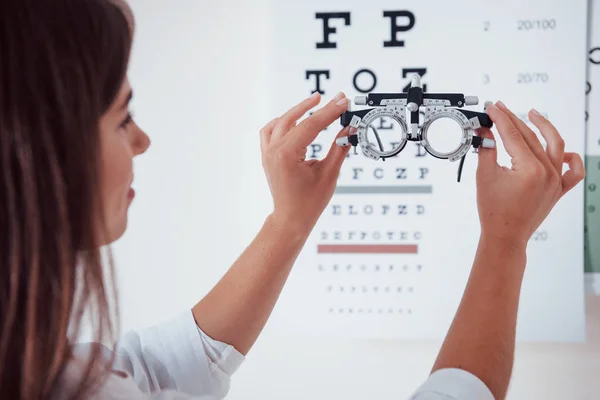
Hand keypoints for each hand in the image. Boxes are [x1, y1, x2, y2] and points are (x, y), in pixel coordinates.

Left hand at [259, 91, 351, 234]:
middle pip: (296, 119)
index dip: (330, 112)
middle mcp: (274, 151)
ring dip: (298, 110)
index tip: (343, 102)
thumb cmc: (309, 202)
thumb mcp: (329, 174)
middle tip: (336, 99)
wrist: (291, 218)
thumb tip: (350, 129)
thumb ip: (339, 148)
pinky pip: (270, 131)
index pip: (311, 125)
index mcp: (287, 155)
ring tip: (315, 101)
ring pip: (281, 121)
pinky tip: (294, 118)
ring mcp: (267, 153)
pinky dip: (282, 121)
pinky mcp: (267, 155)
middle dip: (317, 107)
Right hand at [476, 101, 584, 247]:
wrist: (505, 236)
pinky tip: (560, 150)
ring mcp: (556, 181)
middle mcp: (547, 173)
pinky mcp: (559, 189)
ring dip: (544, 127)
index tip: (492, 108)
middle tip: (500, 109)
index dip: (500, 118)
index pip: (513, 135)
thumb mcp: (484, 176)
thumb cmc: (494, 212)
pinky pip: (572, 170)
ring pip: (555, 145)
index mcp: (530, 169)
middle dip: (513, 120)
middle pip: (530, 137)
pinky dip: (569, 158)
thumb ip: (486, 149)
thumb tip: (484, 130)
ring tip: (532, 114)